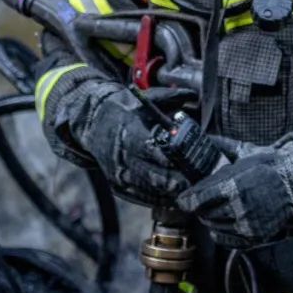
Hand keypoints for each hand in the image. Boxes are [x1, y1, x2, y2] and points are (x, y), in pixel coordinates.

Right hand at [52, 77, 190, 206]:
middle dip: (177, 180)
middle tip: (199, 180)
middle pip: (152, 175)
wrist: (92, 125)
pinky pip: (142, 198)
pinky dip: (161, 199)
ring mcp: (118, 174)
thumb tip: (192, 94)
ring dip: (171, 193)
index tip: (192, 161)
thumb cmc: (125, 110)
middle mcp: (120, 156)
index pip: (151, 149)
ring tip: (193, 190)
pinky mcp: (118, 187)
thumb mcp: (143, 100)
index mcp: (128, 132)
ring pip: (148, 190)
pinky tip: (177, 196)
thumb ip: (169, 97)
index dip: (172, 158)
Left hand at [176, 135, 292, 248]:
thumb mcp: (246, 152)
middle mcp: (238, 206)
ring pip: (214, 226)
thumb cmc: (270, 166)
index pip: (198, 198)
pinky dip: (221, 232)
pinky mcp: (253, 236)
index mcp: (233, 184)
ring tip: (216, 210)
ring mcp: (246, 223)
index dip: (187, 199)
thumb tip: (203, 138)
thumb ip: (222, 147)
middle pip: (204, 213)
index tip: (184, 199)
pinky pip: (226, 239)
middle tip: (203, 202)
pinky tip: (224, 222)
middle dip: (200, 207)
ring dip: (211, 218)